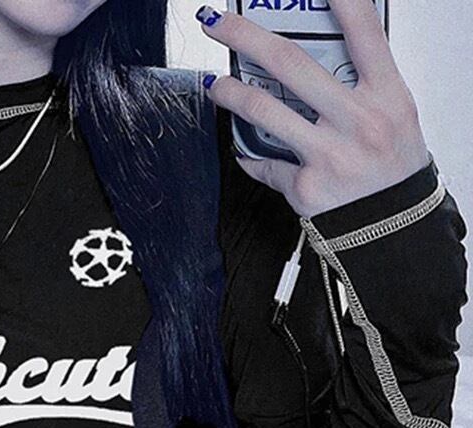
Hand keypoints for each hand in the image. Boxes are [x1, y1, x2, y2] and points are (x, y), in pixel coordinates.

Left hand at [196, 1, 432, 218]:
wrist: (393, 224)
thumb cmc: (392, 165)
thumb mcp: (395, 113)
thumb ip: (362, 83)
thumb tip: (315, 56)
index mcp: (387, 96)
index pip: (365, 33)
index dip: (341, 1)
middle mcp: (358, 121)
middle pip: (292, 64)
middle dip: (245, 36)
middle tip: (217, 22)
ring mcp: (330, 155)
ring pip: (264, 111)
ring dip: (230, 93)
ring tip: (214, 84)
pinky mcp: (306, 187)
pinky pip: (265, 163)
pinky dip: (251, 156)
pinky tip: (245, 150)